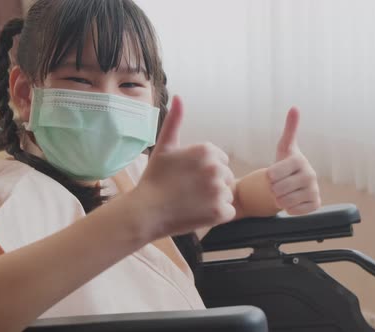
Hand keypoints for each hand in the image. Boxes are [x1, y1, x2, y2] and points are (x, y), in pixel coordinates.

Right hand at [135, 96, 235, 237]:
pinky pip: (228, 211)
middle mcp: (216, 168)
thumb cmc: (154, 179)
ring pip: (227, 194)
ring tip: (192, 202)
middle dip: (211, 185)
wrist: (146, 212)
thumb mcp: (164, 146)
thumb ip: (175, 121)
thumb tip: (178, 96)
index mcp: (206, 150)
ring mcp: (219, 190)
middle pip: (225, 177)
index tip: (187, 178)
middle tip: (188, 192)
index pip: (220, 160)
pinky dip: (216, 215)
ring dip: (214, 200)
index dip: (204, 171)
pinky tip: (198, 213)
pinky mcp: (220, 211)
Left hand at [267, 107, 320, 214]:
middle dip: (273, 189)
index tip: (273, 174)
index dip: (268, 177)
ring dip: (279, 200)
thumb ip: (289, 129)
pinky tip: (293, 200)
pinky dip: (289, 208)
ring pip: (284, 202)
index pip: (271, 174)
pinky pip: (294, 211)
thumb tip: (295, 107)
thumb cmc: (285, 164)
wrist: (294, 184)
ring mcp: (314, 190)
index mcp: (299, 160)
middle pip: (277, 189)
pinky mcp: (316, 204)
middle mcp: (310, 175)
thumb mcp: (284, 147)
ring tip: (284, 192)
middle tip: (278, 185)